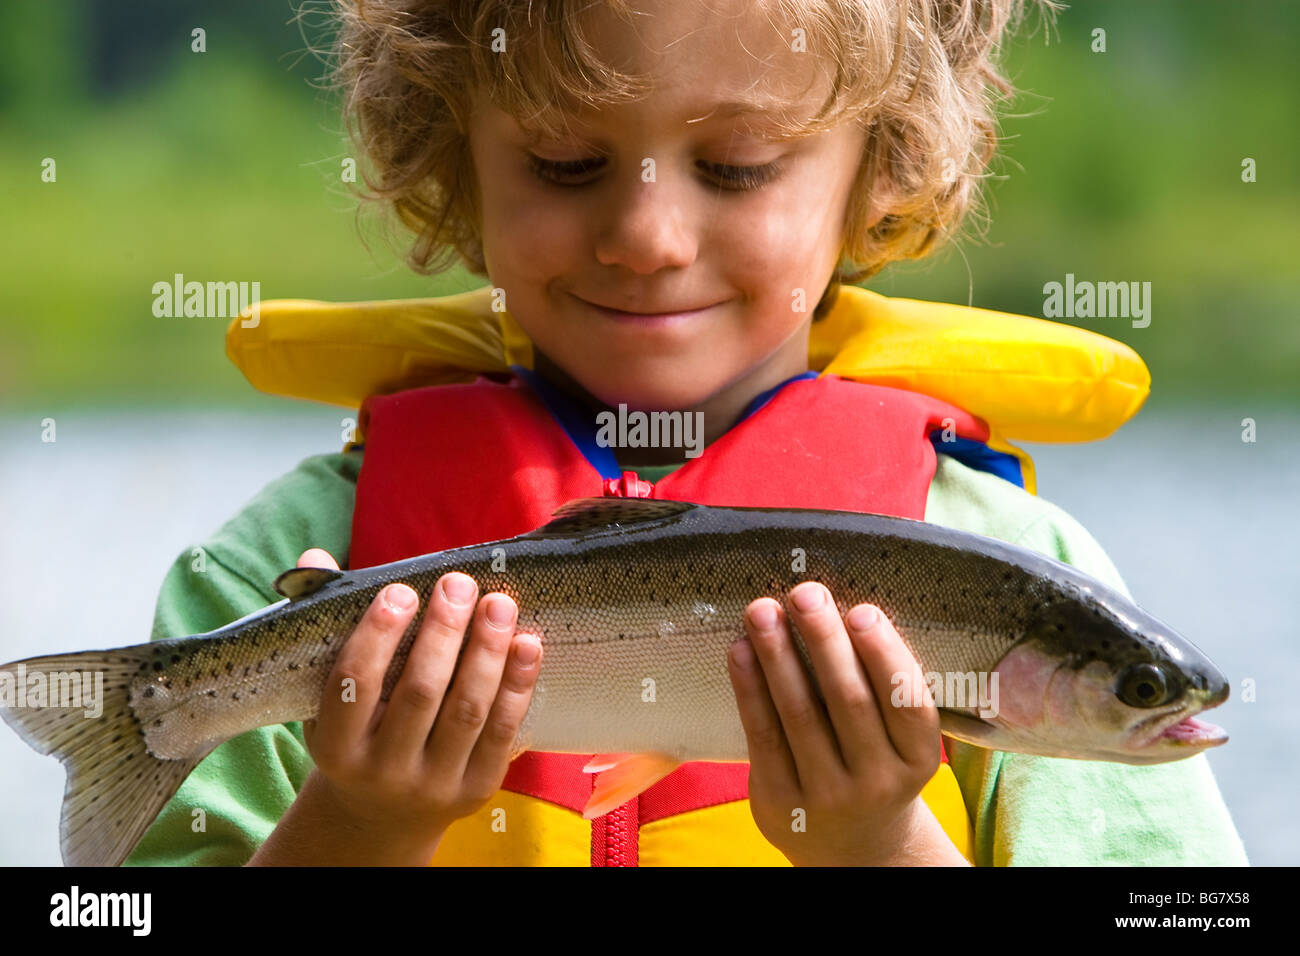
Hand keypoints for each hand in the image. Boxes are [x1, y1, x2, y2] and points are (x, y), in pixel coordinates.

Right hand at [295, 548, 541, 860]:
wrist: (381, 814)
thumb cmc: (355, 731)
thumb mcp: (326, 694)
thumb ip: (329, 626)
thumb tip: (316, 558)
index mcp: (335, 747)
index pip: (354, 685)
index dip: (378, 635)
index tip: (402, 590)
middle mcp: (382, 772)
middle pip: (419, 693)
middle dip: (442, 632)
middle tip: (458, 584)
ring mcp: (432, 785)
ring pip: (467, 710)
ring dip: (487, 651)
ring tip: (498, 604)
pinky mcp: (476, 790)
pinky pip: (502, 732)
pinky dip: (518, 685)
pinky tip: (526, 643)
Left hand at [728, 581, 965, 865]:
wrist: (855, 846)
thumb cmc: (875, 764)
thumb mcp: (900, 739)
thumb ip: (883, 685)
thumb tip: (841, 606)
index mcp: (919, 757)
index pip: (907, 702)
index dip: (884, 655)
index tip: (861, 610)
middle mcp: (878, 781)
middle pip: (849, 701)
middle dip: (824, 641)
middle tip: (805, 593)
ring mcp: (827, 796)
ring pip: (800, 714)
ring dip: (778, 655)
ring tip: (762, 609)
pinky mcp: (781, 802)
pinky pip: (763, 735)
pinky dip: (749, 688)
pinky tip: (740, 650)